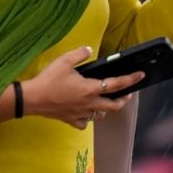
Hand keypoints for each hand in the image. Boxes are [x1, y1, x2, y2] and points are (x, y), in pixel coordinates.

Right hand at [22, 46, 144, 129]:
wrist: (32, 99)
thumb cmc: (48, 80)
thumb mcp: (64, 61)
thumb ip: (79, 54)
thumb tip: (88, 49)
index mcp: (90, 88)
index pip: (116, 84)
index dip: (130, 80)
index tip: (140, 76)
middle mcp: (89, 103)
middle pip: (114, 106)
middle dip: (123, 100)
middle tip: (126, 94)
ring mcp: (81, 114)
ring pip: (101, 115)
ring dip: (106, 108)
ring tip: (106, 101)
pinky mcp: (71, 120)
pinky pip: (85, 123)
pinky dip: (88, 118)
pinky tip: (85, 113)